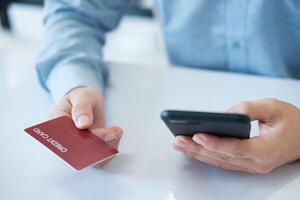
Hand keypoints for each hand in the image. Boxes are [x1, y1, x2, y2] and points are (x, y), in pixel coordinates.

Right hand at [50, 87, 121, 165]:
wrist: (87, 103)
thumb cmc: (81, 99)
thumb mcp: (82, 96)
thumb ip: (81, 107)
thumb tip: (82, 123)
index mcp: (54, 127)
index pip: (63, 140)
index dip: (79, 140)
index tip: (97, 130)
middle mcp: (63, 143)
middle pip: (78, 155)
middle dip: (98, 145)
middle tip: (114, 132)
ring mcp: (76, 151)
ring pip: (91, 161)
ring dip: (107, 148)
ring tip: (116, 131)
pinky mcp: (89, 155)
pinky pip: (101, 160)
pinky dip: (111, 149)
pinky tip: (115, 133)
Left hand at [173, 98, 299, 173]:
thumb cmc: (293, 122)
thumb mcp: (274, 107)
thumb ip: (249, 108)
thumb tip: (224, 113)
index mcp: (266, 150)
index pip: (235, 148)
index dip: (215, 142)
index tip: (197, 135)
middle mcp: (257, 163)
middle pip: (222, 157)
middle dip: (197, 148)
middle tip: (178, 140)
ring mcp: (252, 166)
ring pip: (219, 161)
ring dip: (198, 153)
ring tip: (179, 144)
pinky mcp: (247, 164)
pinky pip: (223, 162)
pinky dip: (207, 155)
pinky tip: (194, 149)